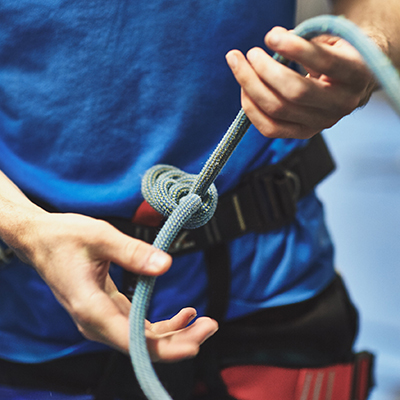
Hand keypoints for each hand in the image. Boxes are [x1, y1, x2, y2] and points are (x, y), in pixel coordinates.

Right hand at [22, 211, 216, 360]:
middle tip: (212, 325)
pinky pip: (139, 326)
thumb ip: (132, 252)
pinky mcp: (108, 312)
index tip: (196, 342)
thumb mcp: (100, 237)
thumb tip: (166, 265)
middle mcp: (96, 322)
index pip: (133, 341)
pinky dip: (163, 325)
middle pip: (143, 346)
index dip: (167, 347)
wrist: (41, 241)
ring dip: (176, 334)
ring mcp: (102, 319)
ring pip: (143, 340)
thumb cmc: (64, 238)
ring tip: (205, 321)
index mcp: (91, 309)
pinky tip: (184, 314)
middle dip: (180, 341)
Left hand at [226, 26, 376, 138]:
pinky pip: (270, 128)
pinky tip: (244, 89)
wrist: (352, 83)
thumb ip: (305, 38)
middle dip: (264, 70)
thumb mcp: (331, 40)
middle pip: (295, 92)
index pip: (324, 62)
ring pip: (278, 110)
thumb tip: (273, 38)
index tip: (270, 37)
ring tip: (238, 64)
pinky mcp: (303, 134)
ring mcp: (321, 123)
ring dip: (250, 86)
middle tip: (250, 53)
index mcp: (356, 74)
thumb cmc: (338, 55)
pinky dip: (251, 109)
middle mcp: (341, 104)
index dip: (294, 49)